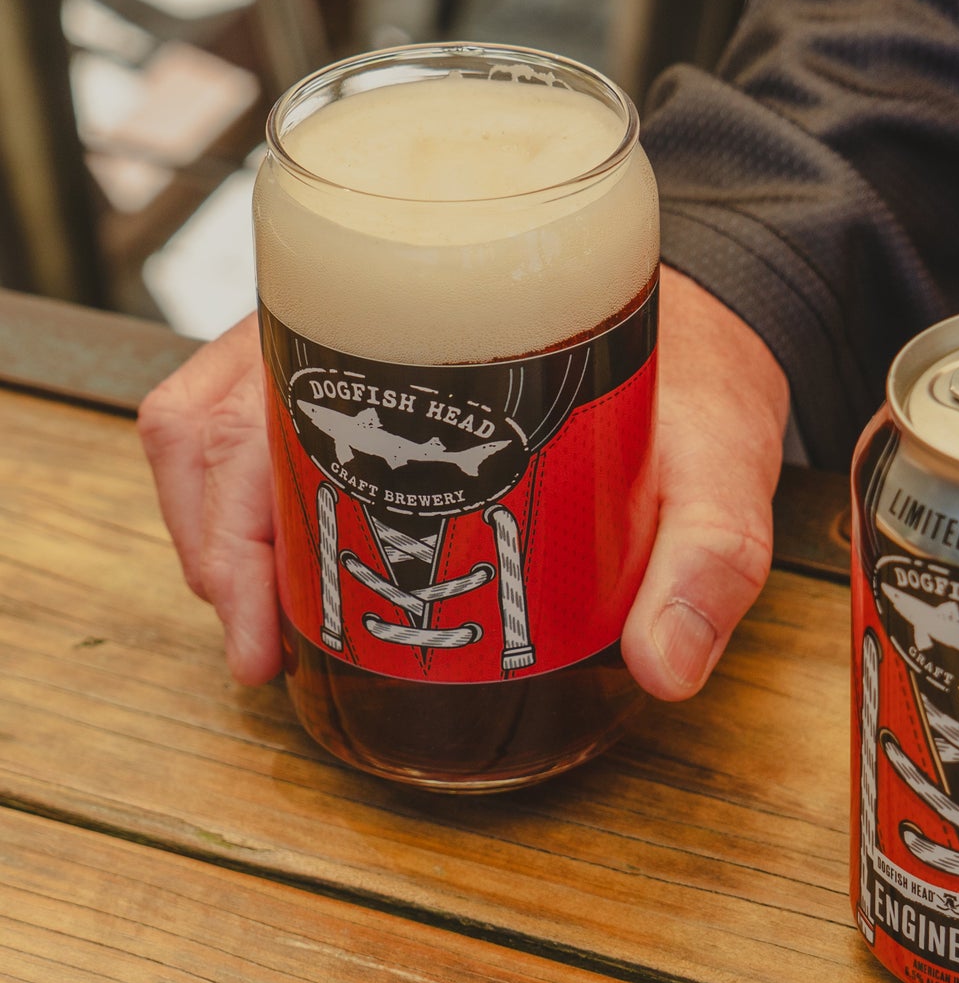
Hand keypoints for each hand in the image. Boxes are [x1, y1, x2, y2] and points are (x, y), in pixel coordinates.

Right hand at [138, 265, 789, 698]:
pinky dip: (259, 502)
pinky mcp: (373, 371)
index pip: (248, 401)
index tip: (259, 628)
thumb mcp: (720, 468)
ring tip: (271, 623)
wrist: (713, 321)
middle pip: (215, 421)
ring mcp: (357, 342)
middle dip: (220, 546)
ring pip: (225, 426)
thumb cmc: (700, 382)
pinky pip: (267, 424)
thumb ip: (709, 559)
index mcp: (421, 318)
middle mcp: (364, 316)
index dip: (226, 524)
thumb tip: (663, 666)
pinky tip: (295, 567)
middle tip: (269, 648)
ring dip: (229, 530)